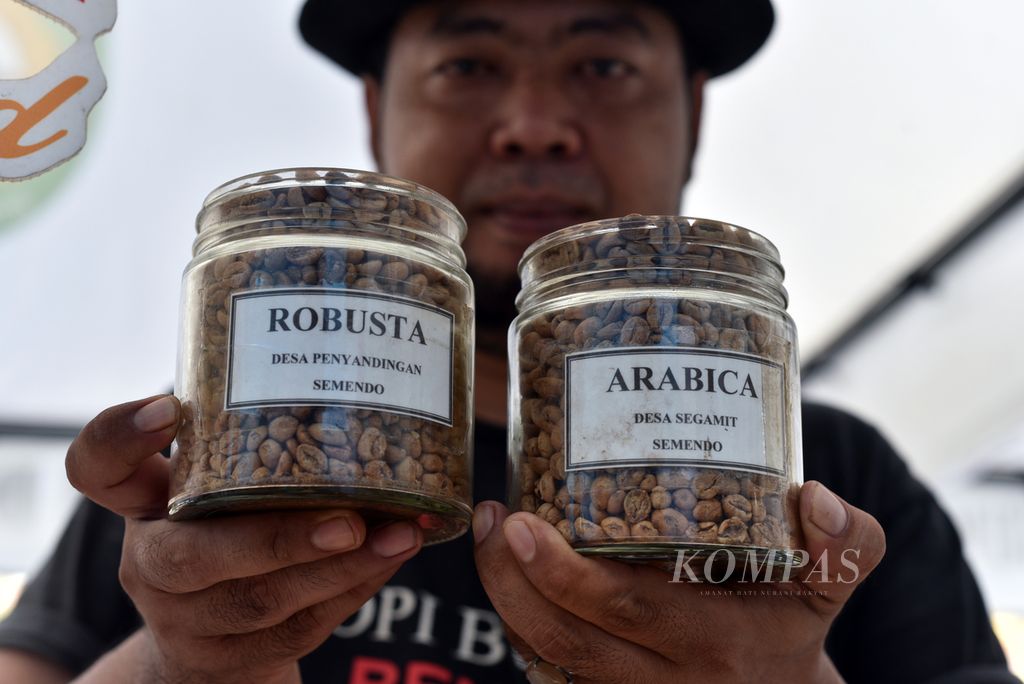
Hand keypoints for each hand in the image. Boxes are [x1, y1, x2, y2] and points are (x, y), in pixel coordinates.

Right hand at [66, 395, 422, 683]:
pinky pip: (298, 630)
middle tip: (347, 521)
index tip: (168, 409)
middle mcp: (152, 565)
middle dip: (277, 540)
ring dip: (341, 569)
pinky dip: (353, 592)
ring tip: (400, 535)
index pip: (97, 467)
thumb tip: (355, 376)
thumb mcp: (222, 488)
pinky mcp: (232, 661)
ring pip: (260, 603)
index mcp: (144, 506)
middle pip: (192, 557)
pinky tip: (391, 558)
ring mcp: (186, 622)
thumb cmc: (231, 535)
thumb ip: (256, 443)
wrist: (214, 643)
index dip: (121, 437)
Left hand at [473, 481, 884, 682]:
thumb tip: (817, 498)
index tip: (520, 524)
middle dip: (511, 580)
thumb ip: (848, 543)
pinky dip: (520, 622)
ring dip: (504, 597)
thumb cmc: (790, 625)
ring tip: (486, 532)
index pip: (622, 611)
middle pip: (565, 638)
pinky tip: (504, 571)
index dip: (562, 574)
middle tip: (491, 517)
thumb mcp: (831, 586)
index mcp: (710, 642)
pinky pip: (546, 666)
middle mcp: (660, 678)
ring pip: (545, 656)